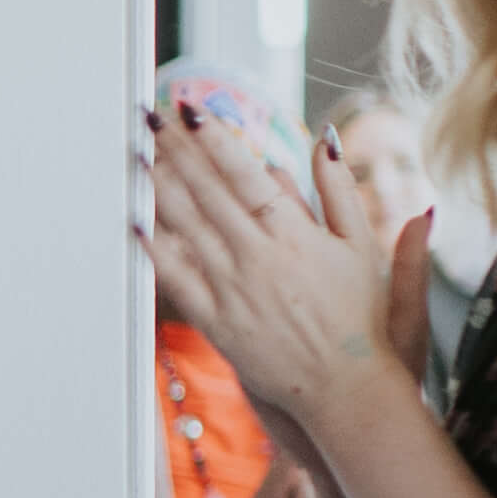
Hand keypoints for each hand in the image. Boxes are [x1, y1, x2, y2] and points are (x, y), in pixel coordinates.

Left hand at [144, 94, 405, 423]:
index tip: (192, 110)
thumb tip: (327, 141)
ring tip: (136, 154)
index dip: (215, 139)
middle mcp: (257, 256)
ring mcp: (232, 288)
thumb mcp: (362, 247)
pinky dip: (154, 249)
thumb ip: (341, 191)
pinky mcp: (216, 321)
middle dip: (176, 150)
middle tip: (150, 117)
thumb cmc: (359, 320)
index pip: (245, 174)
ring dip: (157, 187)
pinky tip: (134, 223)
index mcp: (294, 234)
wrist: (344, 388)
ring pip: (186, 227)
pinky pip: (177, 279)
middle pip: (206, 192)